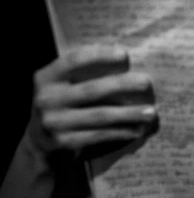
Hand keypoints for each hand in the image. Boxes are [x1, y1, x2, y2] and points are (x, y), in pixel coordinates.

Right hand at [27, 45, 156, 156]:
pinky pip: (99, 135)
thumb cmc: (60, 105)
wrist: (38, 143)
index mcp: (45, 78)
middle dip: (122, 85)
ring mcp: (54, 122)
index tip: (125, 54)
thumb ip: (80, 74)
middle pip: (92, 90)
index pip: (73, 60)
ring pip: (100, 115)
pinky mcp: (64, 142)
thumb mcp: (60, 86)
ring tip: (151, 112)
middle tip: (146, 82)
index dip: (99, 55)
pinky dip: (121, 131)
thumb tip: (124, 60)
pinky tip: (137, 129)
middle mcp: (46, 99)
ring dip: (129, 113)